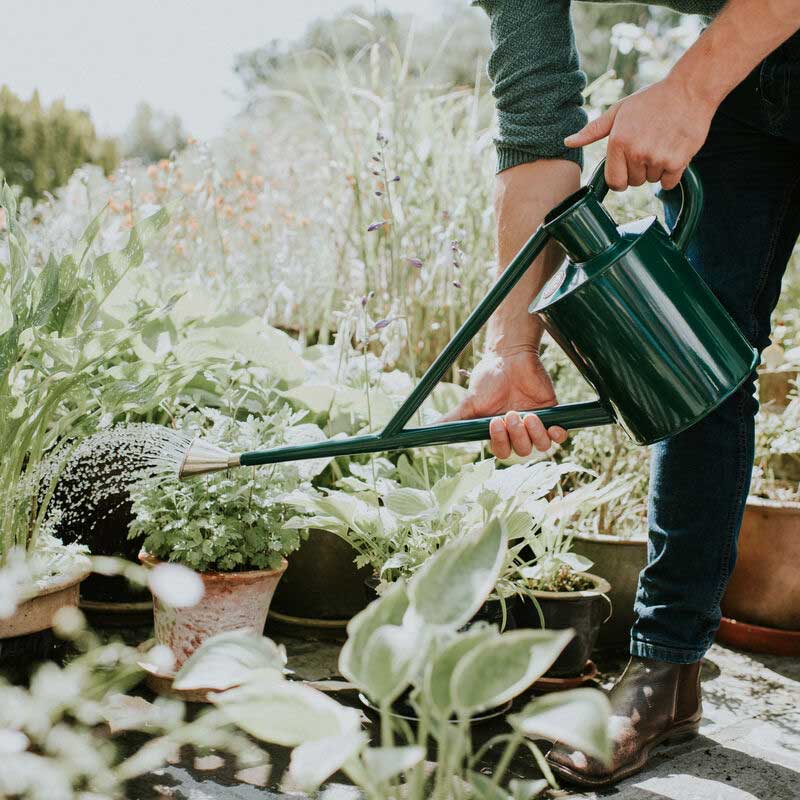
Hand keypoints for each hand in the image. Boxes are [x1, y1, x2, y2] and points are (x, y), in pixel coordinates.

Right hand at [440, 349, 567, 458]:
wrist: (510, 357)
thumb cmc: (488, 378)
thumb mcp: (469, 402)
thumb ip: (452, 419)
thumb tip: (428, 430)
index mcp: (499, 432)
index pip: (502, 451)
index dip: (500, 442)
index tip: (495, 422)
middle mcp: (518, 431)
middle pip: (522, 451)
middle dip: (516, 435)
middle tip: (510, 413)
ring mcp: (536, 423)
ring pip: (541, 446)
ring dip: (534, 433)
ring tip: (527, 414)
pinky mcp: (552, 414)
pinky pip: (559, 436)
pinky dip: (558, 435)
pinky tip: (553, 426)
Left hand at [565, 74, 715, 190]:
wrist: (690, 89)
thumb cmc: (651, 100)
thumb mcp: (618, 111)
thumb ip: (592, 131)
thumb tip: (567, 142)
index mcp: (619, 142)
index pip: (614, 182)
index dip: (620, 178)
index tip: (626, 168)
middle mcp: (636, 152)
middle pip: (633, 182)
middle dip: (639, 170)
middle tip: (648, 147)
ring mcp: (657, 158)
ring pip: (652, 181)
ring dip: (656, 169)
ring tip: (662, 143)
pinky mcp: (678, 161)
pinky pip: (669, 183)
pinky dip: (672, 172)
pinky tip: (673, 151)